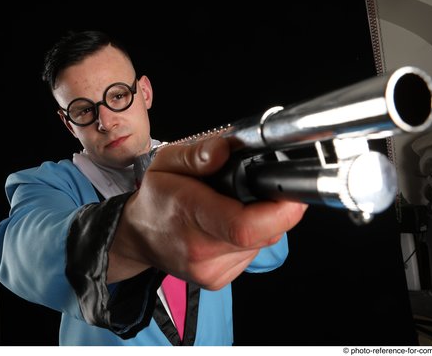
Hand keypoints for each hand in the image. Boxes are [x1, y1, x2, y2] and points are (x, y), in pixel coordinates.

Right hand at [108, 137, 307, 289]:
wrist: (138, 237)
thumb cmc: (156, 197)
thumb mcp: (166, 162)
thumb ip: (196, 154)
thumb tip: (226, 150)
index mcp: (189, 215)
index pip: (245, 225)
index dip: (281, 211)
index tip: (293, 193)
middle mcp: (201, 251)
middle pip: (263, 233)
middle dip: (273, 208)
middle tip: (261, 188)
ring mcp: (210, 271)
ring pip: (262, 243)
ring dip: (261, 222)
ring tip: (235, 206)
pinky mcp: (219, 280)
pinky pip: (252, 253)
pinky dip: (250, 236)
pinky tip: (230, 224)